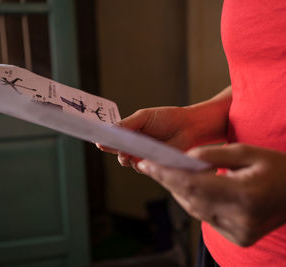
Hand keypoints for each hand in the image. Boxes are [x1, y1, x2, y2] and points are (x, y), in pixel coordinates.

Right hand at [96, 86, 231, 169]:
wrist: (188, 127)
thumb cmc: (167, 118)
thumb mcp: (144, 117)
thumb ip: (127, 123)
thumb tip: (110, 130)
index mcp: (129, 130)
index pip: (112, 136)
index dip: (104, 138)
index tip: (97, 139)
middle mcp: (133, 144)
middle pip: (116, 150)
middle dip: (112, 148)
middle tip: (111, 146)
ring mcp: (142, 155)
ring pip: (126, 160)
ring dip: (125, 156)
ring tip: (127, 152)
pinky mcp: (153, 164)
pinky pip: (140, 167)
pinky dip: (138, 163)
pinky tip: (140, 158)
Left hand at [136, 143, 285, 245]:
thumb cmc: (278, 166)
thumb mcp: (246, 151)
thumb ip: (212, 156)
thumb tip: (183, 159)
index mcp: (246, 194)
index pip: (194, 185)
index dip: (166, 174)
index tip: (147, 164)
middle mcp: (241, 219)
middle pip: (190, 199)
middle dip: (168, 181)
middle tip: (151, 166)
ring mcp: (240, 232)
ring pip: (195, 210)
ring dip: (179, 192)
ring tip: (166, 174)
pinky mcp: (239, 238)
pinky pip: (206, 218)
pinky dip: (195, 202)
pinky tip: (189, 188)